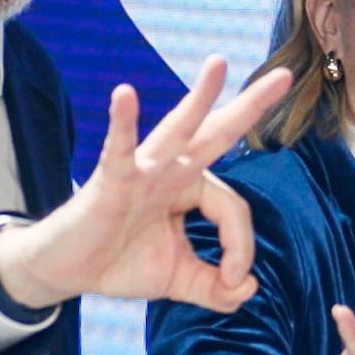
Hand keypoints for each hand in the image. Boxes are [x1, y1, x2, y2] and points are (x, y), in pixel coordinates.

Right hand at [0, 58, 298, 312]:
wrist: (67, 272)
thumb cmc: (119, 261)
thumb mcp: (179, 279)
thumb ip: (217, 288)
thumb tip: (248, 289)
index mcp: (188, 189)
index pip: (233, 208)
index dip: (240, 247)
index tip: (232, 279)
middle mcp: (170, 171)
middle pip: (218, 134)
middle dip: (251, 106)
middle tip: (286, 76)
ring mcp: (141, 172)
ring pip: (177, 129)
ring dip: (199, 97)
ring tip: (219, 64)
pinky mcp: (110, 181)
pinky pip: (119, 150)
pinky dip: (122, 124)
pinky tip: (124, 95)